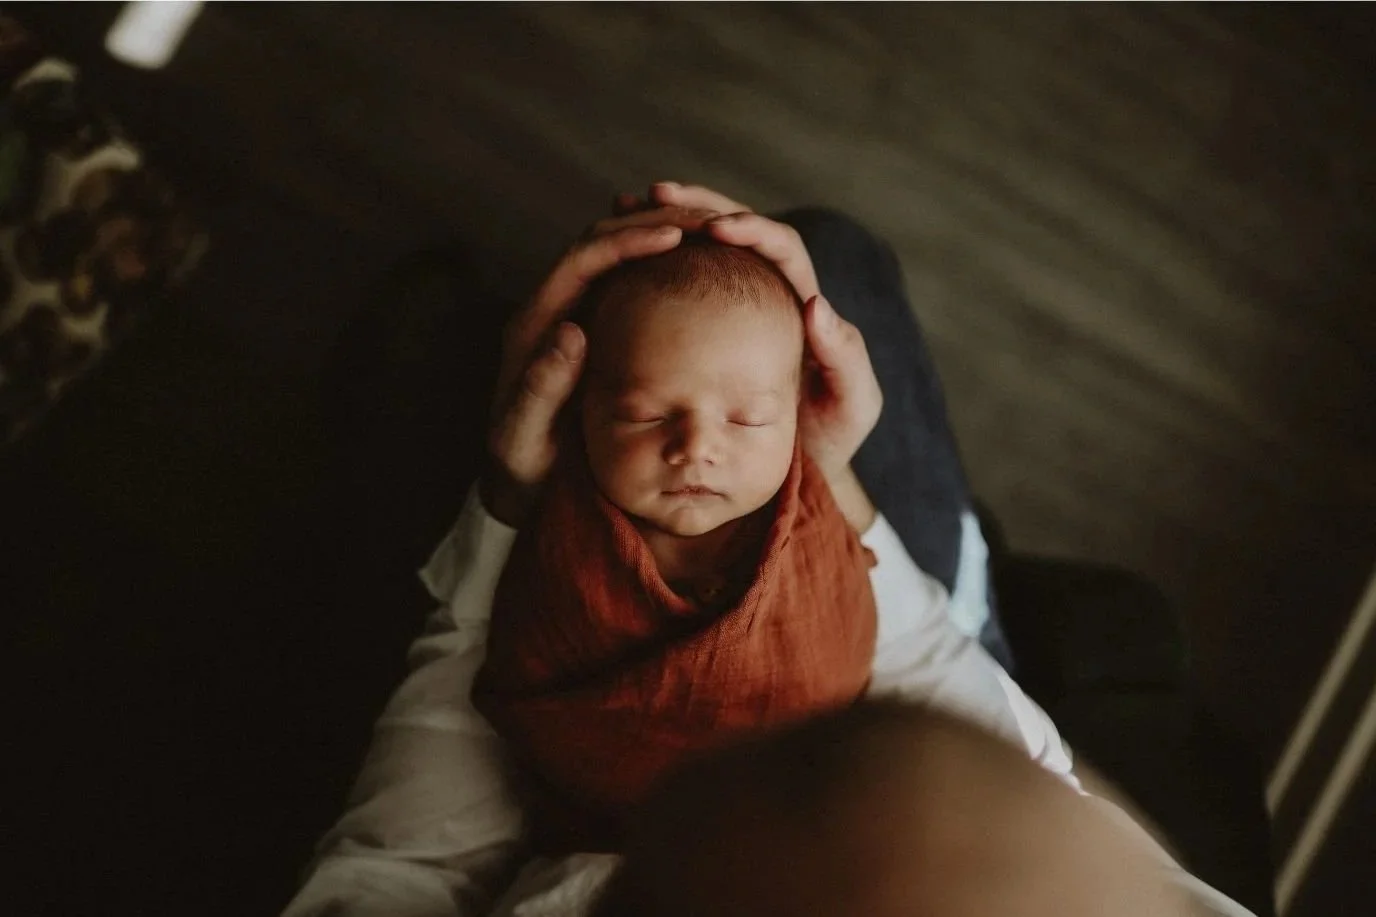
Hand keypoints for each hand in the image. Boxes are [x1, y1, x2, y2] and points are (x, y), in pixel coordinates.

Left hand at [482, 222, 683, 525]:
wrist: (515, 484)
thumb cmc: (521, 467)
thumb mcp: (524, 437)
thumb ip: (541, 388)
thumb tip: (571, 331)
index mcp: (535, 325)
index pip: (583, 260)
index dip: (627, 240)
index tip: (674, 236)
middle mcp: (554, 310)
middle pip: (602, 242)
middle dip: (651, 223)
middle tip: (705, 222)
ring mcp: (577, 317)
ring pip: (618, 258)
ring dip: (659, 237)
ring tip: (710, 234)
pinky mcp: (597, 331)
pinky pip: (631, 286)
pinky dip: (664, 271)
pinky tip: (701, 275)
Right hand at [618, 182, 882, 481]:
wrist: (797, 475)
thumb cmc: (829, 444)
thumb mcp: (851, 407)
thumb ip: (845, 359)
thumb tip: (815, 303)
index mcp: (802, 302)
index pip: (779, 247)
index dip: (750, 228)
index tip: (716, 229)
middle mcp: (767, 296)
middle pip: (733, 228)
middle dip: (698, 204)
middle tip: (657, 194)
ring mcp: (729, 310)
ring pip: (699, 248)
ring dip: (665, 221)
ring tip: (626, 206)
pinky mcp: (697, 331)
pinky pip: (672, 283)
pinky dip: (644, 262)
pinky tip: (613, 257)